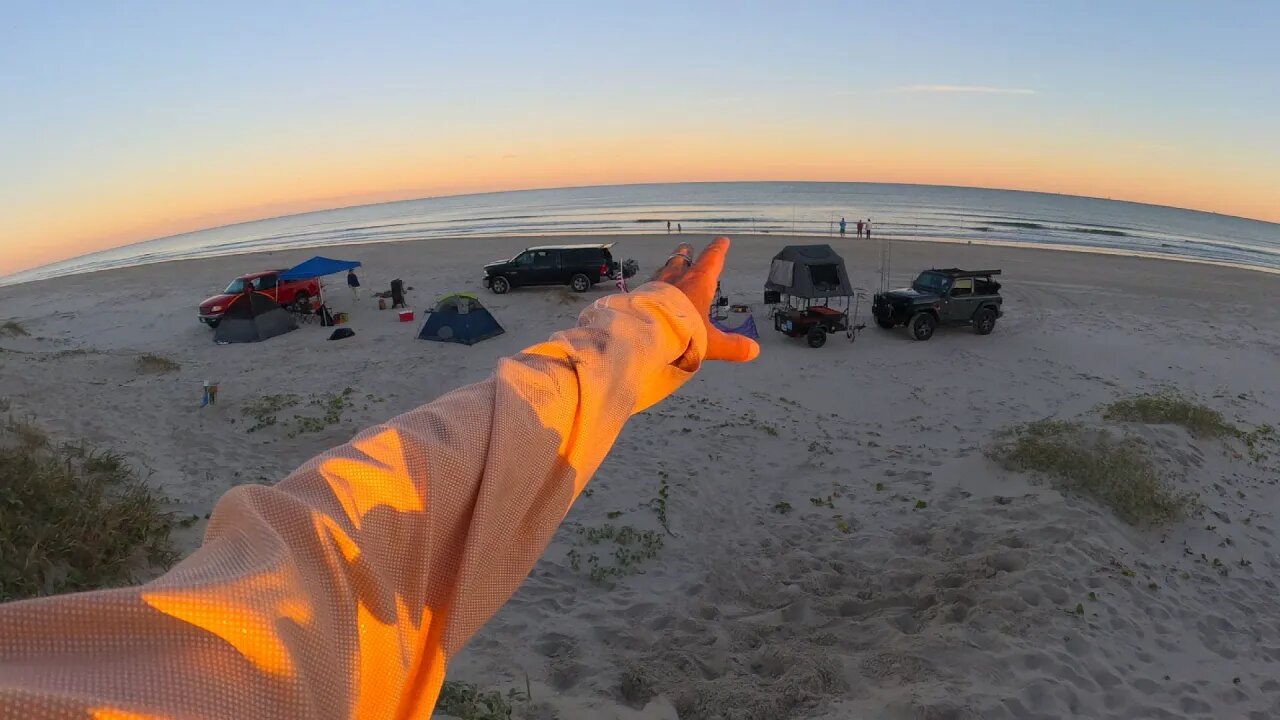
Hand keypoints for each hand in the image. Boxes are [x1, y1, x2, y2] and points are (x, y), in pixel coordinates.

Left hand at [651, 237, 759, 362]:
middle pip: (682, 258)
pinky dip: (654, 285)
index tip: (722, 240)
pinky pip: (648, 284)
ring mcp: (655, 283)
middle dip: (687, 253)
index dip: (718, 250)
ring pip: (664, 268)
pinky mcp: (639, 294)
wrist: (642, 335)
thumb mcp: (710, 343)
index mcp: (698, 282)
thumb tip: (754, 350)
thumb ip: (732, 346)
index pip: (711, 260)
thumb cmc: (681, 333)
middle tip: (688, 248)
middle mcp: (676, 277)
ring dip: (669, 267)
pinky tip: (651, 291)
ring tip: (670, 267)